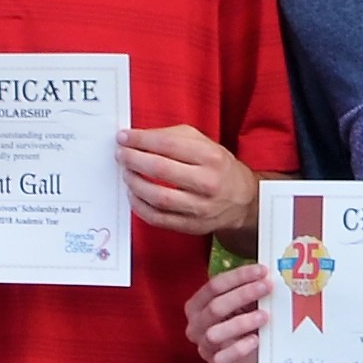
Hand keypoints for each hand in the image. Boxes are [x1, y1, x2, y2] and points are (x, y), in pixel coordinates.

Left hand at [117, 123, 258, 242]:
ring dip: (134, 183)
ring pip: (157, 197)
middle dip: (134, 160)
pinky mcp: (191, 226)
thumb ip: (173, 136)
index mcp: (211, 157)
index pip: (168, 144)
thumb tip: (139, 137)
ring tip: (126, 174)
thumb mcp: (204, 143)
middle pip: (160, 170)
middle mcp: (207, 183)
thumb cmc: (217, 167)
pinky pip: (157, 218)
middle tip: (121, 155)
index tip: (123, 137)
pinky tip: (134, 194)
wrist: (241, 199)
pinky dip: (139, 206)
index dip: (140, 140)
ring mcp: (200, 208)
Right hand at [185, 260, 270, 362]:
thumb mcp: (247, 303)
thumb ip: (251, 288)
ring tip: (264, 316)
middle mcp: (196, 326)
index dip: (239, 276)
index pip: (214, 286)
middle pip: (215, 307)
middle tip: (267, 287)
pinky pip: (223, 358)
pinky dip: (239, 348)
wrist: (255, 356)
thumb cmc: (248, 323)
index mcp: (198, 306)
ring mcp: (205, 347)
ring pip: (215, 333)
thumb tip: (268, 272)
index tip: (263, 270)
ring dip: (241, 322)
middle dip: (243, 294)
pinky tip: (255, 340)